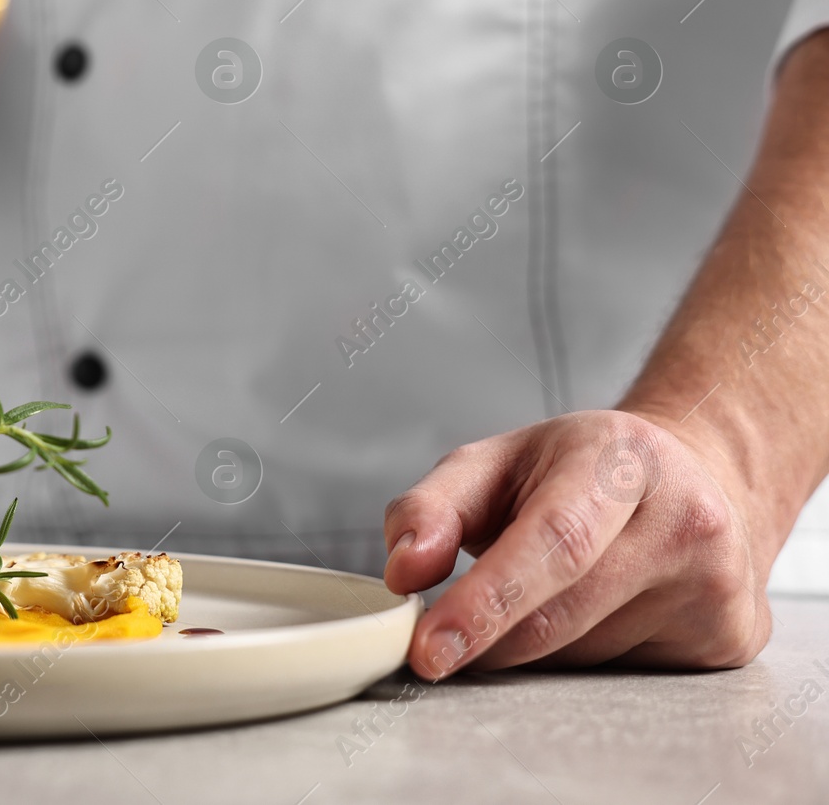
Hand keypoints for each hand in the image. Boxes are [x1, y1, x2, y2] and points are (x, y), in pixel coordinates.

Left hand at [383, 410, 772, 678]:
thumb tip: (402, 570)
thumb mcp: (494, 463)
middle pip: (561, 616)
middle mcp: (685, 518)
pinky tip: (598, 609)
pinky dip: (582, 658)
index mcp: (620, 457)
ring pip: (584, 657)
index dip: (485, 602)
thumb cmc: (578, 471)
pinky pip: (621, 676)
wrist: (696, 478)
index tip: (429, 648)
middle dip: (488, 639)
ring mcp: (718, 582)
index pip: (551, 543)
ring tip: (547, 590)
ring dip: (536, 646)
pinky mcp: (730, 635)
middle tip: (443, 640)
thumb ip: (432, 507)